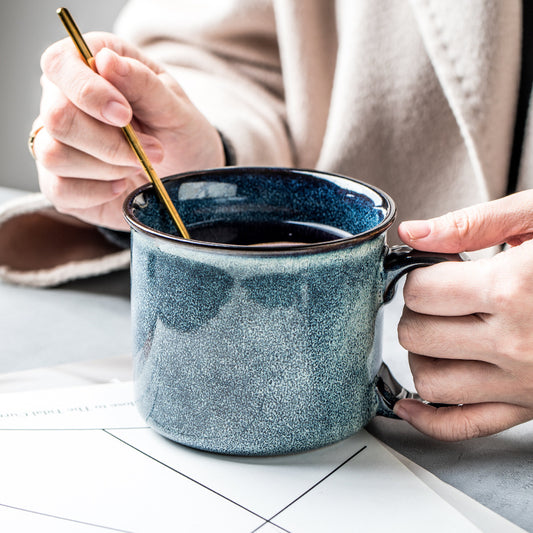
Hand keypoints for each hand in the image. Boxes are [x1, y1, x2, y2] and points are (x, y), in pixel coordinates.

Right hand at [34, 32, 224, 229]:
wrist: (187, 176)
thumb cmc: (180, 133)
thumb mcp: (175, 107)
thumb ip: (143, 84)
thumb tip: (106, 60)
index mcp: (89, 67)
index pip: (60, 64)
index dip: (88, 91)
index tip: (124, 115)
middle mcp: (63, 101)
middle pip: (56, 116)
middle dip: (109, 141)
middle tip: (152, 150)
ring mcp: (56, 143)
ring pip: (53, 154)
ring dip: (108, 167)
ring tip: (139, 165)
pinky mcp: (59, 183)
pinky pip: (60, 189)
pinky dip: (98, 192)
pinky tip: (121, 186)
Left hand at [394, 190, 532, 439]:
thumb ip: (475, 224)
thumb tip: (414, 231)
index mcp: (514, 288)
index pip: (421, 291)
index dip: (418, 275)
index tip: (430, 270)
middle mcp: (516, 343)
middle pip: (417, 335)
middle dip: (416, 311)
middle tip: (436, 296)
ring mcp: (524, 382)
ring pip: (430, 382)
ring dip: (422, 354)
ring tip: (440, 331)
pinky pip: (465, 426)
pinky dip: (430, 418)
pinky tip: (413, 402)